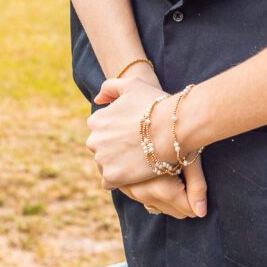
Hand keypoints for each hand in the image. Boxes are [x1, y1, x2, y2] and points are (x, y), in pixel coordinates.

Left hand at [88, 76, 208, 215]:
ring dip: (117, 162)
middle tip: (137, 145)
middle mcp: (94, 140)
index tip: (133, 130)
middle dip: (115, 146)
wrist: (172, 127)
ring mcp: (102, 159)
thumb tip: (97, 100)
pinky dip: (119, 179)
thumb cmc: (155, 104)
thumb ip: (110, 87)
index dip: (118, 129)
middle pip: (102, 146)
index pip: (101, 128)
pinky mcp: (112, 176)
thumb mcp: (132, 84)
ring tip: (138, 158)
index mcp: (96, 120)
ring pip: (106, 163)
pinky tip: (134, 171)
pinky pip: (109, 182)